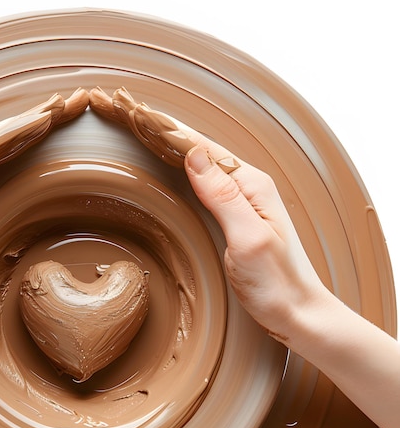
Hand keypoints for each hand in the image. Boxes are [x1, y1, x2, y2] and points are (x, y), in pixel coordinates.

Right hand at [90, 87, 326, 344]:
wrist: (297, 314)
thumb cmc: (276, 283)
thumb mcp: (248, 239)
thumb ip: (223, 196)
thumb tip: (195, 153)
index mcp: (251, 185)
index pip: (202, 148)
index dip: (169, 130)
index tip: (137, 113)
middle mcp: (247, 187)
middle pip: (200, 151)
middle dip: (166, 132)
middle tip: (130, 115)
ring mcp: (241, 203)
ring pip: (200, 166)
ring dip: (171, 148)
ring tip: (143, 132)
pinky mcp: (233, 219)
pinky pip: (202, 187)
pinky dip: (181, 172)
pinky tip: (168, 170)